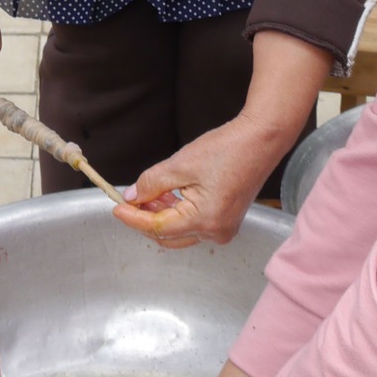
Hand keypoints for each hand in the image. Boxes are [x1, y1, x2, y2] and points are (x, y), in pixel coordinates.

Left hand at [112, 114, 282, 248]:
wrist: (260, 141)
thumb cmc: (227, 149)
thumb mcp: (181, 164)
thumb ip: (152, 183)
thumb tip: (132, 197)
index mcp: (204, 220)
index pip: (158, 227)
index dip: (133, 218)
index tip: (116, 207)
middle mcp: (215, 232)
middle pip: (168, 235)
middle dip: (145, 219)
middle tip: (128, 200)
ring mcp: (223, 229)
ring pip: (180, 231)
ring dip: (160, 215)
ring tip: (146, 194)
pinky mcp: (226, 221)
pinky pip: (193, 224)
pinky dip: (177, 213)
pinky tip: (166, 196)